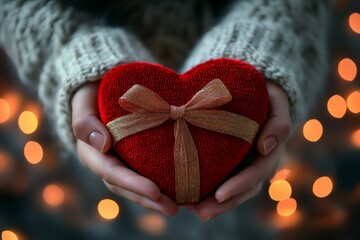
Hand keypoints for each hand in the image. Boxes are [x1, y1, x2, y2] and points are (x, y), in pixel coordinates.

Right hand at [72, 82, 178, 215]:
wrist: (100, 90)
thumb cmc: (91, 94)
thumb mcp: (83, 101)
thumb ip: (85, 120)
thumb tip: (101, 144)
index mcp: (92, 152)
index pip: (111, 172)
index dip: (132, 183)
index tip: (155, 191)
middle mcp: (106, 162)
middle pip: (126, 187)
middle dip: (148, 200)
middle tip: (173, 209)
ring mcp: (121, 162)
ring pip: (136, 187)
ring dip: (156, 200)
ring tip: (180, 207)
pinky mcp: (134, 159)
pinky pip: (147, 174)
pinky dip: (162, 185)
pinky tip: (182, 192)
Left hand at [193, 81, 290, 220]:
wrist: (255, 94)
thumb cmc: (266, 96)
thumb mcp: (277, 104)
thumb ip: (278, 124)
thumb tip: (265, 147)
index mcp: (268, 153)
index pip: (255, 174)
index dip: (239, 185)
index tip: (220, 194)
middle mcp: (255, 164)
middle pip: (241, 191)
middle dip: (221, 204)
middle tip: (200, 212)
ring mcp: (242, 165)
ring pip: (229, 191)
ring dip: (211, 203)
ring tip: (190, 209)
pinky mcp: (228, 163)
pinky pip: (218, 180)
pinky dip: (205, 191)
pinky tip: (187, 198)